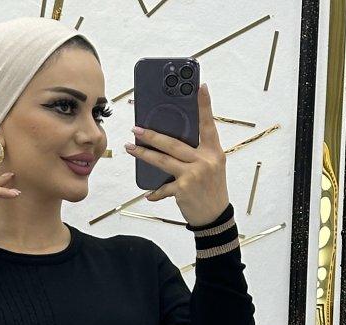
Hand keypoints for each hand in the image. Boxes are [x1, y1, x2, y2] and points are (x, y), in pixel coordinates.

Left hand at [127, 83, 229, 226]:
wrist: (215, 216)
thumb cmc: (211, 189)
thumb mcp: (212, 166)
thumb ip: (198, 152)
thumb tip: (173, 142)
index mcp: (213, 152)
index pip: (208, 125)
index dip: (205, 106)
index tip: (201, 87)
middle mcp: (204, 160)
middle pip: (173, 143)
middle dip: (152, 135)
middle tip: (136, 129)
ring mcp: (193, 175)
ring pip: (163, 161)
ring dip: (144, 154)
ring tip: (130, 147)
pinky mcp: (183, 189)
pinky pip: (163, 188)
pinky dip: (155, 192)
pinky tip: (148, 194)